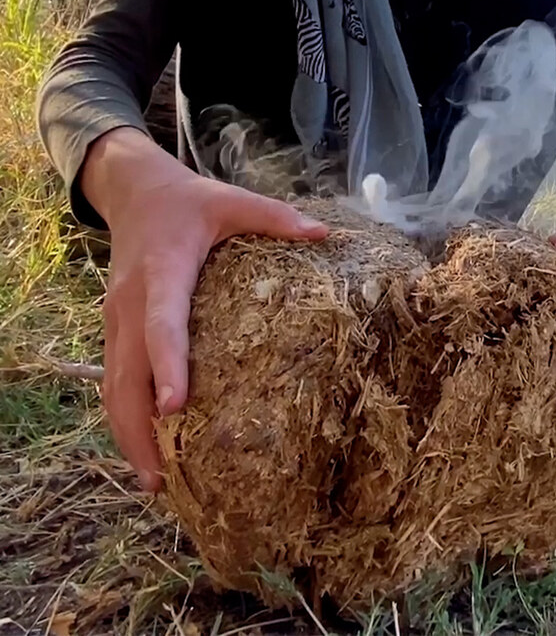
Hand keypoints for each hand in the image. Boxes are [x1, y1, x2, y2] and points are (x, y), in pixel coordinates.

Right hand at [81, 128, 327, 492]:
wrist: (134, 192)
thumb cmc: (189, 201)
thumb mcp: (231, 200)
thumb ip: (274, 217)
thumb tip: (324, 235)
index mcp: (162, 271)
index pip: (162, 323)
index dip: (167, 363)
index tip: (175, 406)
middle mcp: (131, 303)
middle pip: (126, 373)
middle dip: (138, 427)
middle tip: (161, 479)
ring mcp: (115, 319)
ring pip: (112, 385)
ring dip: (127, 434)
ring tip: (154, 482)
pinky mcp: (114, 329)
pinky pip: (113, 379)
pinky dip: (124, 417)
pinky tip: (146, 448)